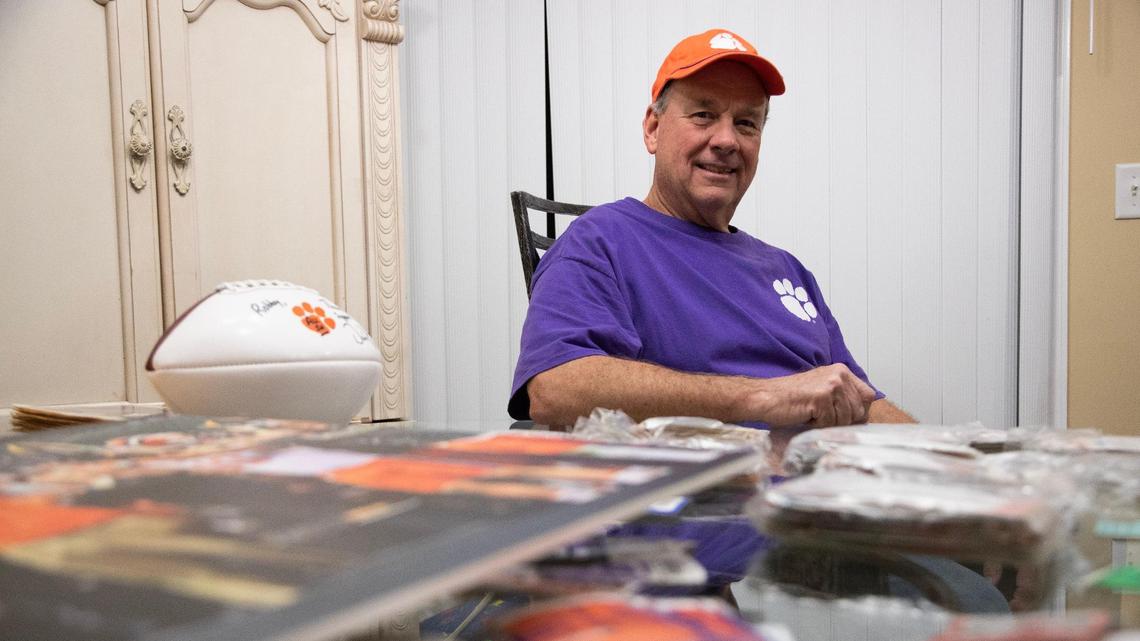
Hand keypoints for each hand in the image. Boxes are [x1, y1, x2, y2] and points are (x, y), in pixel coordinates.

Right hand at [755, 364, 875, 427]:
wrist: (766, 398)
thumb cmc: (791, 399)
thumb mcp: (823, 391)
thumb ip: (844, 398)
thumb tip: (864, 418)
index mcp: (842, 371)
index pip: (868, 396)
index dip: (859, 411)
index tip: (843, 417)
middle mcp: (840, 374)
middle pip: (859, 410)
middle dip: (843, 421)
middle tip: (822, 416)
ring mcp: (832, 385)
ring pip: (846, 419)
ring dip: (829, 424)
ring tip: (812, 415)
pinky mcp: (822, 397)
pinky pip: (830, 423)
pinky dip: (818, 426)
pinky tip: (805, 416)